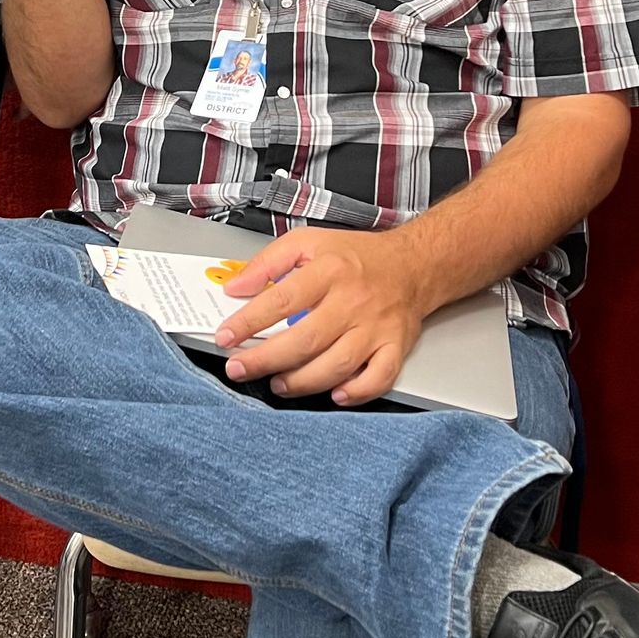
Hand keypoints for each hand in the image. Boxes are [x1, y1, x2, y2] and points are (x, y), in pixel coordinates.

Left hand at [213, 228, 434, 406]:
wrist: (413, 264)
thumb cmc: (357, 258)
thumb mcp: (308, 243)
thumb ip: (268, 263)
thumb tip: (236, 286)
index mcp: (329, 271)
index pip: (282, 300)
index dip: (249, 321)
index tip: (226, 337)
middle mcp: (353, 301)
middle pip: (306, 340)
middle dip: (266, 359)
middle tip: (239, 368)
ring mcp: (376, 328)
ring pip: (337, 365)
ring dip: (302, 381)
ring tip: (278, 384)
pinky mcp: (395, 347)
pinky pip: (378, 378)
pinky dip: (356, 392)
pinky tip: (335, 394)